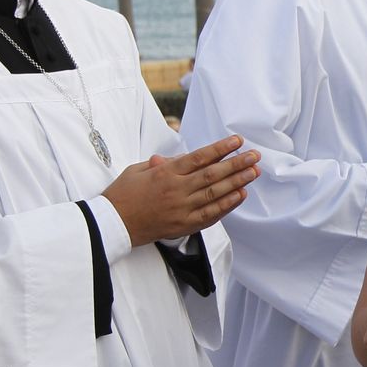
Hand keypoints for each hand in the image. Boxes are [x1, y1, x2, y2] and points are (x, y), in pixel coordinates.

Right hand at [103, 135, 260, 247]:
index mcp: (165, 173)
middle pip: (212, 174)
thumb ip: (158, 164)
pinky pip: (210, 215)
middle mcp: (176, 190)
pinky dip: (227, 205)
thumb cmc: (122, 195)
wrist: (111, 224)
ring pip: (215, 193)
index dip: (220, 149)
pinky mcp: (184, 225)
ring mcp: (182, 209)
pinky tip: (240, 195)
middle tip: (255, 156)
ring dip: (237, 182)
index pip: (199, 157)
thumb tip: (172, 158)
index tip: (237, 141)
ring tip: (253, 172)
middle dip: (236, 163)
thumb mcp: (136, 170)